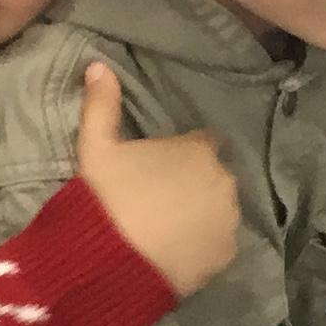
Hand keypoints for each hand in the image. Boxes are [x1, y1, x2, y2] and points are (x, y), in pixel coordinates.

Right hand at [74, 60, 239, 297]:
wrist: (111, 260)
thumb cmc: (107, 196)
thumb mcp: (96, 147)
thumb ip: (101, 104)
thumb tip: (98, 65)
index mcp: (198, 149)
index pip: (203, 142)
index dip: (183, 154)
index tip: (162, 168)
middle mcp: (224, 180)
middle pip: (213, 177)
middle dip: (194, 184)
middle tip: (161, 201)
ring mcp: (229, 219)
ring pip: (219, 210)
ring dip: (203, 213)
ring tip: (169, 228)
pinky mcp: (228, 253)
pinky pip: (219, 243)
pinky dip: (205, 245)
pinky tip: (178, 250)